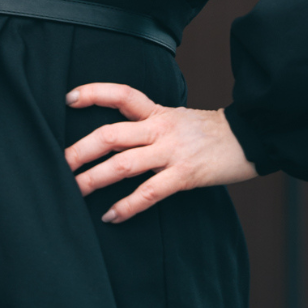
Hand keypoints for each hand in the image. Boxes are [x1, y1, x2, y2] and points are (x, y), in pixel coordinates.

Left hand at [64, 81, 257, 223]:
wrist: (248, 139)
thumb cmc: (207, 132)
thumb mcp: (175, 118)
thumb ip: (148, 123)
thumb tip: (116, 136)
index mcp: (157, 111)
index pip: (122, 94)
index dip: (95, 93)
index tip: (69, 97)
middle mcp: (160, 128)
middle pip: (112, 134)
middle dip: (82, 149)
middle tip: (59, 162)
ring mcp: (172, 152)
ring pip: (125, 164)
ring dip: (95, 178)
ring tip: (74, 190)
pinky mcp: (185, 175)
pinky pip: (150, 192)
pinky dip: (128, 205)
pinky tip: (111, 215)